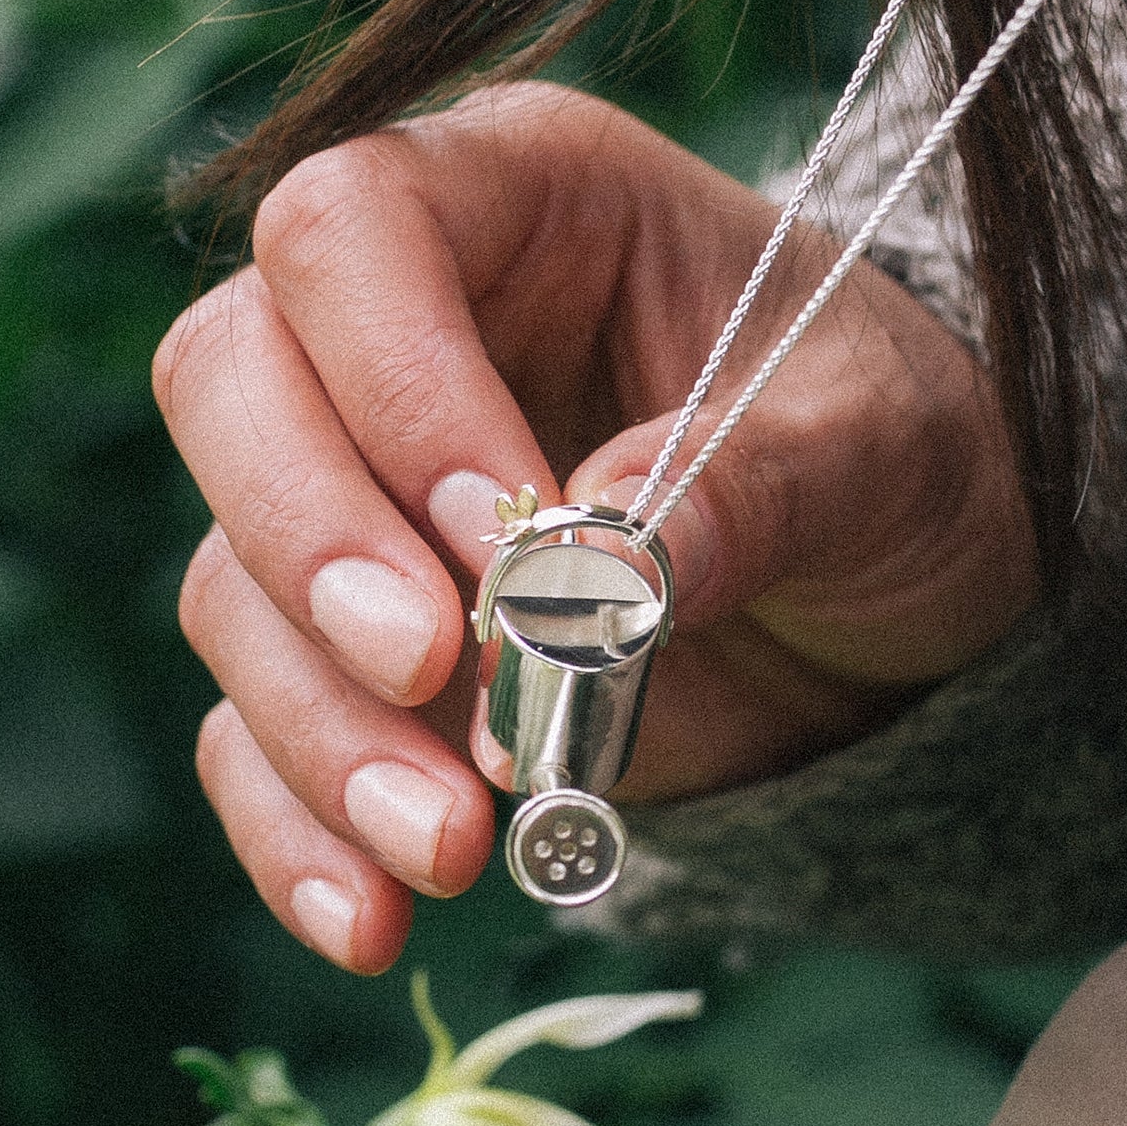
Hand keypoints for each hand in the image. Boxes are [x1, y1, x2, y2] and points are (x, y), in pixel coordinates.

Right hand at [154, 82, 1033, 971]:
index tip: (495, 527)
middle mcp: (401, 336)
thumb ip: (753, 483)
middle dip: (309, 546)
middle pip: (229, 389)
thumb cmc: (897, 459)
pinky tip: (373, 922)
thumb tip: (591, 570)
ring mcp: (360, 504)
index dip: (388, 375)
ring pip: (232, 586)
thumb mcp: (883, 448)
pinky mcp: (357, 660)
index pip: (354, 233)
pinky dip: (299, 834)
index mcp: (527, 204)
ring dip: (321, 730)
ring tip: (451, 844)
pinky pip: (261, 736)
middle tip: (431, 670)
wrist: (894, 603)